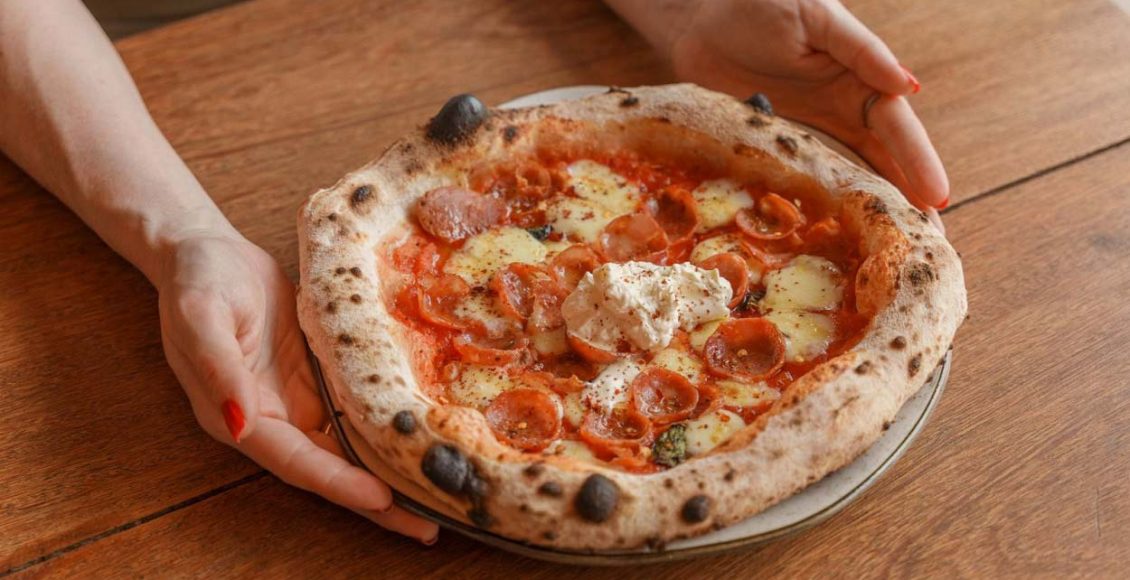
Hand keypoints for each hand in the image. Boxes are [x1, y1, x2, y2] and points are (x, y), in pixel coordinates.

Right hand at [156, 231, 438, 543]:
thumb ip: (218, 370)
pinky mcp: (319, 379)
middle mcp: (274, 419)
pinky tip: (421, 445)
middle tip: (427, 528)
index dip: (338, 482)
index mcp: (240, 415)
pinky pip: (357, 413)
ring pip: (349, 448)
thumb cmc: (197, 280)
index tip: (381, 499)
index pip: (296, 461)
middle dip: (376, 503)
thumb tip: (239, 422)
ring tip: (438, 501)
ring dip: (389, 476)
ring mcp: (299, 401)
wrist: (206, 250)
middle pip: (330, 470)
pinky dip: (386, 433)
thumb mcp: (200, 316)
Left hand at [622, 0, 947, 225]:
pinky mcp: (778, 141)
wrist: (697, 15)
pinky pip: (806, 177)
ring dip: (876, 207)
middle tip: (930, 240)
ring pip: (852, 172)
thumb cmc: (761, 1)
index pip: (895, 123)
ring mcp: (811, 126)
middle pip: (884, 156)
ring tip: (898, 246)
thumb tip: (906, 85)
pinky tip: (840, 233)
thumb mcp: (815, 16)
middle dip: (909, 195)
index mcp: (860, 73)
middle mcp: (843, 104)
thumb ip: (860, 49)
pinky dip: (826, 204)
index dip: (916, 160)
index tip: (936, 197)